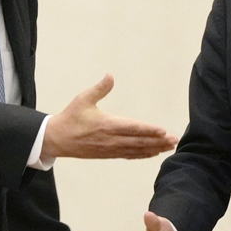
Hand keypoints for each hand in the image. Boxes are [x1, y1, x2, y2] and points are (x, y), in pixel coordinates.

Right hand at [42, 74, 177, 160]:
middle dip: (158, 141)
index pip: (132, 128)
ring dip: (154, 148)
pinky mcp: (108, 154)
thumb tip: (110, 75)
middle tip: (174, 140)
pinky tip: (153, 153)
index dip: (148, 130)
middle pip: (139, 141)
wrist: (57, 139)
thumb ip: (99, 88)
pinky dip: (143, 154)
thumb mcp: (83, 99)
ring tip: (169, 147)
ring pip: (136, 150)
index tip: (163, 130)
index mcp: (106, 125)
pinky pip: (129, 155)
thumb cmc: (70, 118)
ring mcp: (110, 149)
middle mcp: (111, 139)